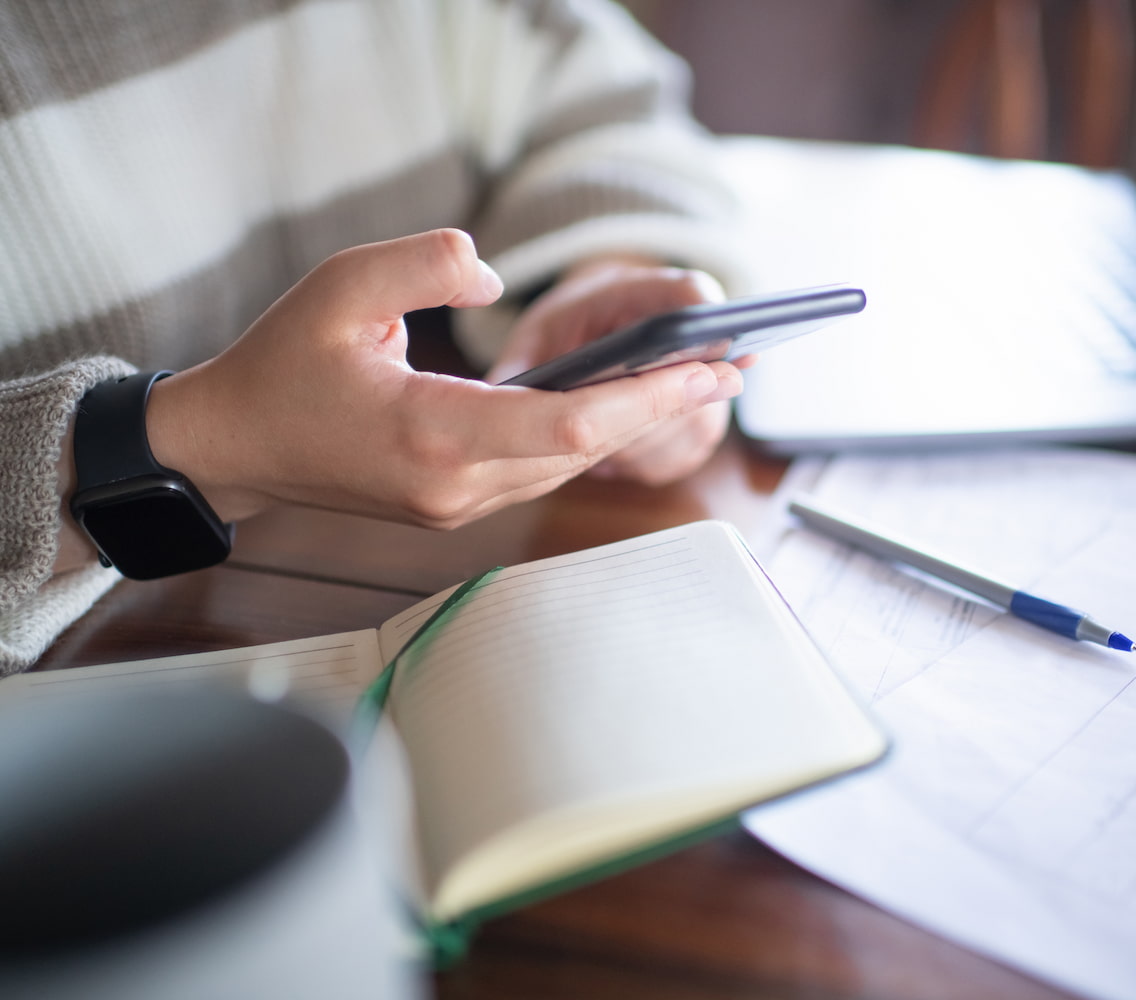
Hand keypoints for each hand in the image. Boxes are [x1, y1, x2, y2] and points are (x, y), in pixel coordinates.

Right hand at [138, 230, 741, 529]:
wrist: (236, 447)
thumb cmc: (281, 366)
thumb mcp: (338, 288)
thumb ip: (419, 264)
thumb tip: (490, 271)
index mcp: (433, 436)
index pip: (566, 425)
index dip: (644, 398)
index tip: (706, 369)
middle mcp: (457, 485)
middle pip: (586, 449)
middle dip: (664, 407)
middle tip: (734, 364)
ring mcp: (458, 505)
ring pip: (570, 465)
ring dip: (636, 422)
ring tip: (700, 377)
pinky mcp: (457, 504)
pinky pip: (544, 471)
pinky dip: (593, 435)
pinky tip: (628, 402)